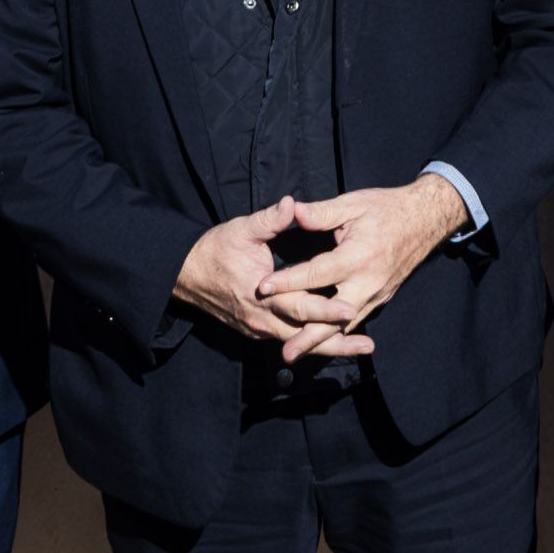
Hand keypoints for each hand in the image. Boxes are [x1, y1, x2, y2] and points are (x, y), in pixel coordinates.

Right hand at [172, 199, 367, 355]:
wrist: (186, 275)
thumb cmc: (216, 249)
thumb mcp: (241, 229)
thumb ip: (269, 219)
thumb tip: (291, 204)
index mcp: (261, 294)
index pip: (299, 305)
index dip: (325, 309)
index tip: (350, 309)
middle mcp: (261, 319)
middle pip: (304, 335)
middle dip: (336, 340)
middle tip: (366, 345)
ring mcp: (258, 329)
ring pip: (297, 343)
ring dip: (328, 346)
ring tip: (358, 348)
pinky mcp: (257, 331)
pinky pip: (287, 339)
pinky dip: (310, 342)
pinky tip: (333, 341)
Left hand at [254, 175, 463, 362]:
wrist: (425, 220)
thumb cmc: (386, 208)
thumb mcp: (353, 203)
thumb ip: (321, 212)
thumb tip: (292, 211)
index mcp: (359, 256)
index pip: (316, 274)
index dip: (288, 281)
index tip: (263, 288)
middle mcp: (369, 282)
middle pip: (333, 316)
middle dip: (308, 336)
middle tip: (286, 353)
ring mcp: (377, 294)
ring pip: (344, 325)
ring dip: (320, 341)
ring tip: (295, 353)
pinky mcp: (381, 299)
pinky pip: (355, 319)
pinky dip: (336, 332)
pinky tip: (319, 341)